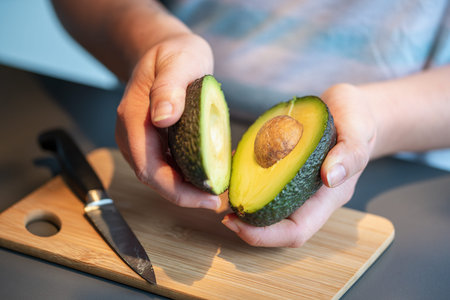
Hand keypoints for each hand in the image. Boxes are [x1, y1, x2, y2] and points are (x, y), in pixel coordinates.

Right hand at [115, 33, 221, 209]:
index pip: (149, 168)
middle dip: (185, 195)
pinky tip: (209, 172)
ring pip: (160, 175)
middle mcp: (132, 134)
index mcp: (134, 118)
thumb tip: (163, 119)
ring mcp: (140, 139)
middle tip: (217, 200)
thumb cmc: (174, 54)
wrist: (164, 51)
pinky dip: (187, 174)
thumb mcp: (178, 62)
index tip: (208, 198)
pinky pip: (167, 165)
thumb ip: (169, 88)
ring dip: (187, 187)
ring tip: (217, 189)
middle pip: (154, 178)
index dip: (177, 190)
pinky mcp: (152, 140)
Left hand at [222, 84, 377, 246]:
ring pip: (263, 202)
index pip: (296, 231)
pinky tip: (231, 162)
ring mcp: (293, 181)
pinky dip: (243, 174)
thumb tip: (331, 177)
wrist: (349, 108)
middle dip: (245, 222)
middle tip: (219, 207)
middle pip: (274, 223)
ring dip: (241, 198)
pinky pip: (261, 178)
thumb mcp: (359, 129)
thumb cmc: (357, 119)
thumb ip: (351, 153)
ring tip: (220, 186)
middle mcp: (306, 195)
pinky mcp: (282, 166)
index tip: (237, 223)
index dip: (265, 235)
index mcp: (326, 197)